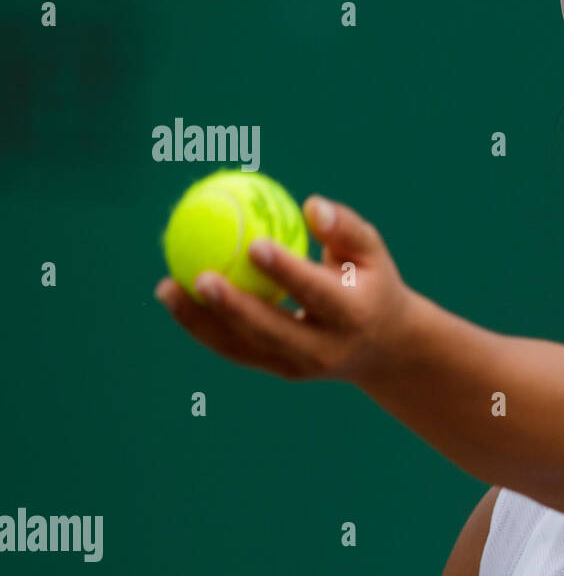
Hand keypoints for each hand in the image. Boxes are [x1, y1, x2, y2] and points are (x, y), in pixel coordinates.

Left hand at [154, 195, 415, 383]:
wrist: (385, 348)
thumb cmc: (373, 282)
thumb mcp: (372, 253)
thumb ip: (345, 228)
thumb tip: (312, 205)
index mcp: (354, 315)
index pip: (316, 293)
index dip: (286, 271)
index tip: (255, 245)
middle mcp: (326, 348)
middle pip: (274, 330)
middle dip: (234, 308)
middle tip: (199, 276)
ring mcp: (300, 366)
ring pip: (244, 346)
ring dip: (202, 321)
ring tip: (166, 288)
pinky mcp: (280, 371)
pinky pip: (235, 349)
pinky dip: (202, 326)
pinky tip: (175, 298)